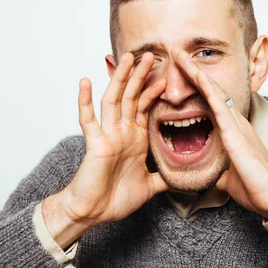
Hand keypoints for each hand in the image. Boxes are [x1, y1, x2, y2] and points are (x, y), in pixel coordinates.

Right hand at [59, 52, 168, 226]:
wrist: (93, 212)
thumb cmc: (115, 198)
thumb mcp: (149, 186)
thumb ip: (163, 178)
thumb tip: (183, 178)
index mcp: (134, 138)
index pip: (144, 107)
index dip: (154, 91)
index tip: (166, 76)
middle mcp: (121, 132)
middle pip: (131, 96)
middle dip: (140, 76)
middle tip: (150, 55)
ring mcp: (107, 135)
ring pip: (114, 100)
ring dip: (120, 79)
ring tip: (127, 58)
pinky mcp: (95, 144)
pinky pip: (88, 120)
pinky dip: (85, 101)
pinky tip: (84, 81)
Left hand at [173, 48, 267, 218]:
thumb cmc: (254, 187)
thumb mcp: (226, 174)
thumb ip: (215, 168)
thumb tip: (202, 173)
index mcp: (231, 130)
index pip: (209, 101)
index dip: (195, 84)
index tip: (180, 72)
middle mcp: (234, 121)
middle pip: (210, 89)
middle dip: (192, 70)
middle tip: (176, 52)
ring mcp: (236, 124)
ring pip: (213, 90)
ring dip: (195, 72)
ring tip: (179, 55)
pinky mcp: (236, 132)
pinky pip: (219, 105)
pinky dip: (206, 88)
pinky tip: (196, 75)